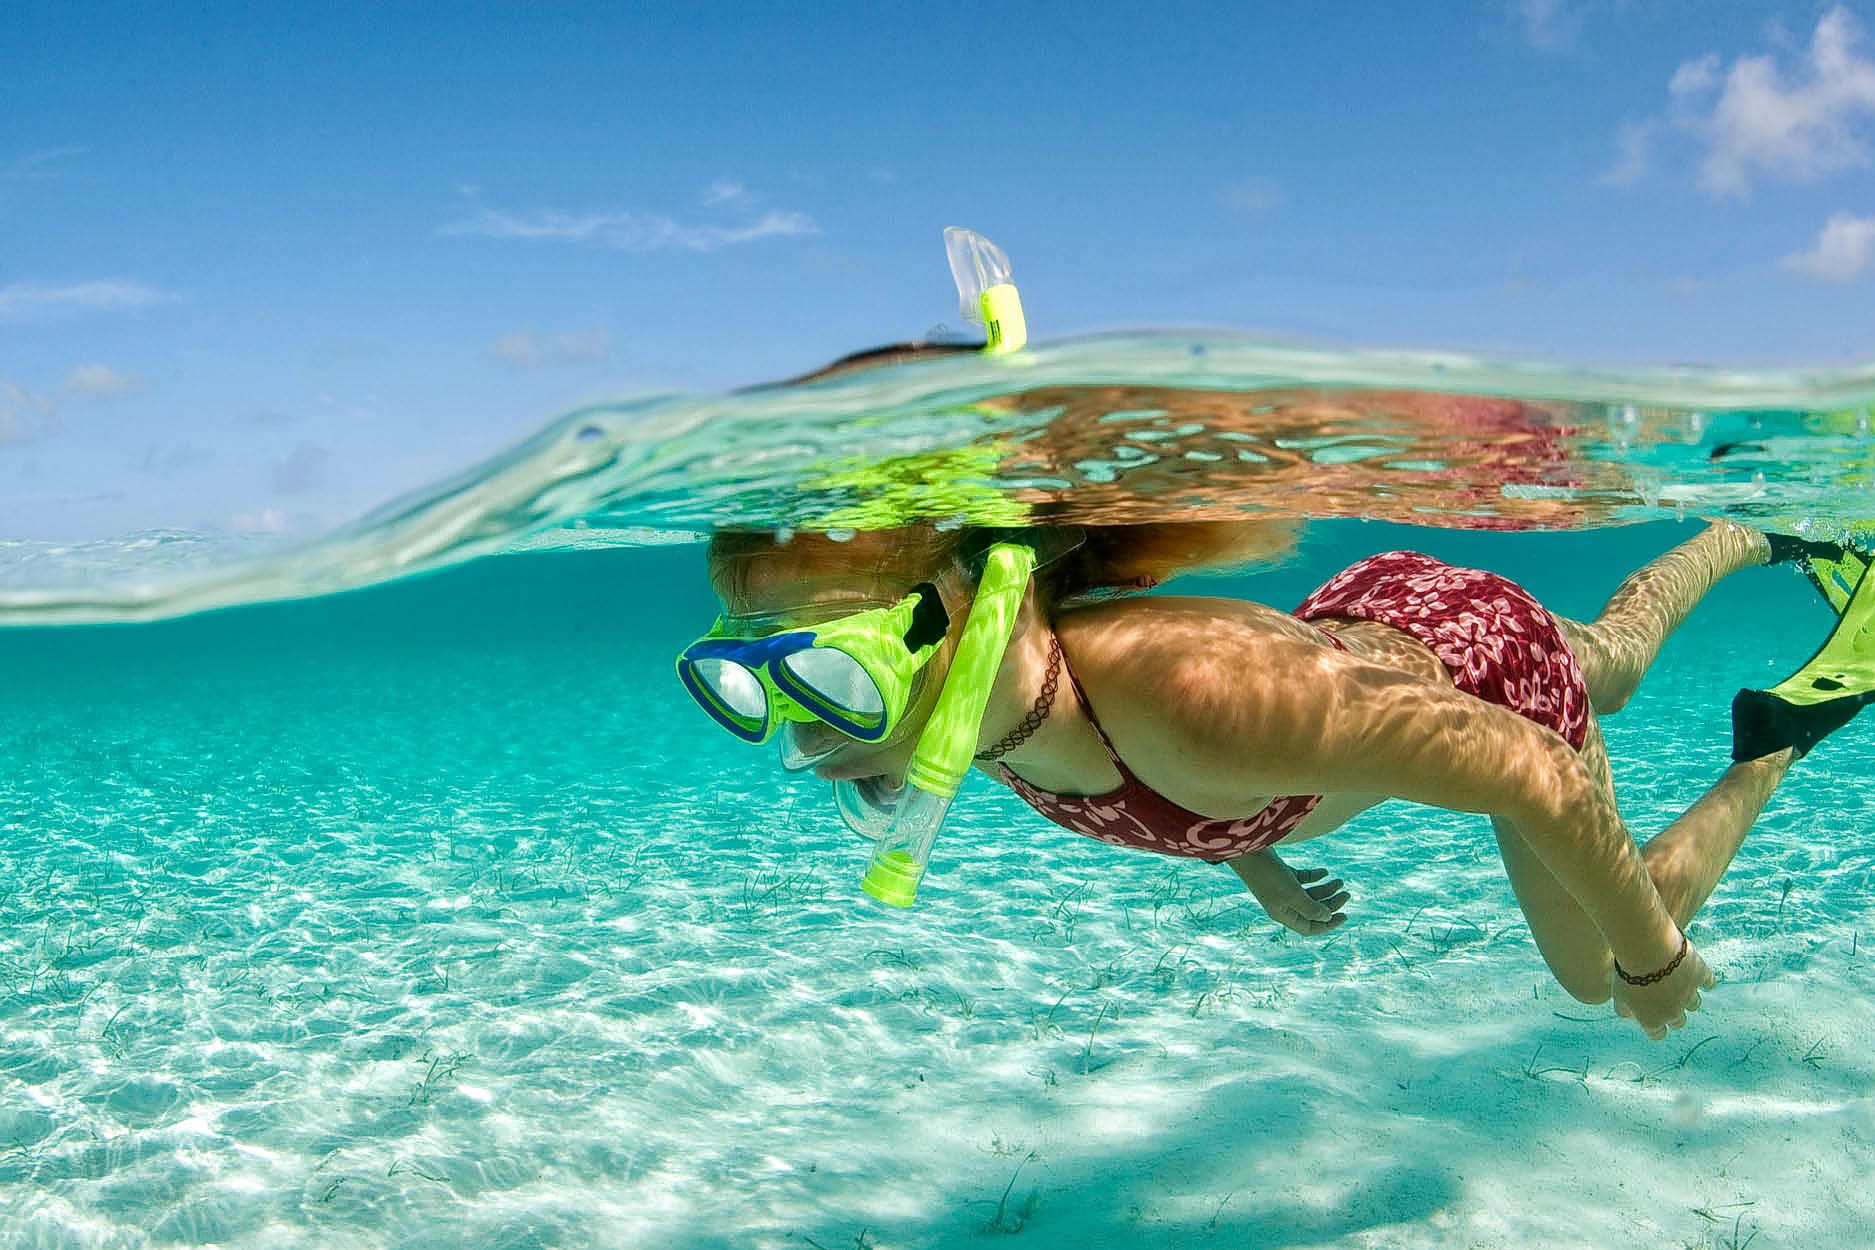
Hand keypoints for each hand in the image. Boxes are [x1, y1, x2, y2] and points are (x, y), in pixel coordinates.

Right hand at [1233, 850, 1348, 935]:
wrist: (1249, 850)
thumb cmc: (1269, 874)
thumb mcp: (1293, 894)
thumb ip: (1311, 908)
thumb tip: (1327, 917)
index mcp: (1284, 915)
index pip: (1310, 928)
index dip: (1329, 924)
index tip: (1346, 915)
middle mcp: (1284, 904)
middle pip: (1313, 910)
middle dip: (1331, 903)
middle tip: (1347, 894)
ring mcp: (1283, 889)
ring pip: (1310, 894)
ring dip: (1327, 889)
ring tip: (1340, 881)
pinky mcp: (1283, 875)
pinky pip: (1304, 880)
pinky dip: (1316, 877)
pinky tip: (1324, 871)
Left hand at [1611, 939, 1715, 1040]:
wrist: (1645, 949)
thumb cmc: (1628, 971)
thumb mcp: (1618, 994)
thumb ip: (1624, 1010)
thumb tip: (1631, 1016)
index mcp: (1652, 1020)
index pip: (1658, 1033)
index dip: (1654, 1024)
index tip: (1651, 1013)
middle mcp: (1673, 1012)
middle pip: (1678, 1021)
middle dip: (1671, 1010)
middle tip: (1663, 994)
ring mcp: (1689, 995)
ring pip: (1694, 1003)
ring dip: (1686, 994)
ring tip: (1677, 980)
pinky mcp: (1700, 976)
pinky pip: (1708, 981)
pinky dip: (1703, 977)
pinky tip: (1694, 969)